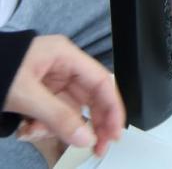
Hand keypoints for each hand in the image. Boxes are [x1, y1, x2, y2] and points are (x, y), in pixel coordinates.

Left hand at [4, 35, 124, 156]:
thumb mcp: (25, 95)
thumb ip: (58, 117)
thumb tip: (84, 138)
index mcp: (65, 56)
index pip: (102, 81)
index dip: (113, 107)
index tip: (115, 132)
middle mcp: (62, 68)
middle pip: (89, 99)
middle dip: (90, 124)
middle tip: (95, 147)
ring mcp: (49, 83)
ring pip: (69, 112)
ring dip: (57, 129)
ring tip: (35, 132)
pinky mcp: (37, 97)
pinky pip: (51, 116)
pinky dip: (42, 128)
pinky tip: (26, 130)